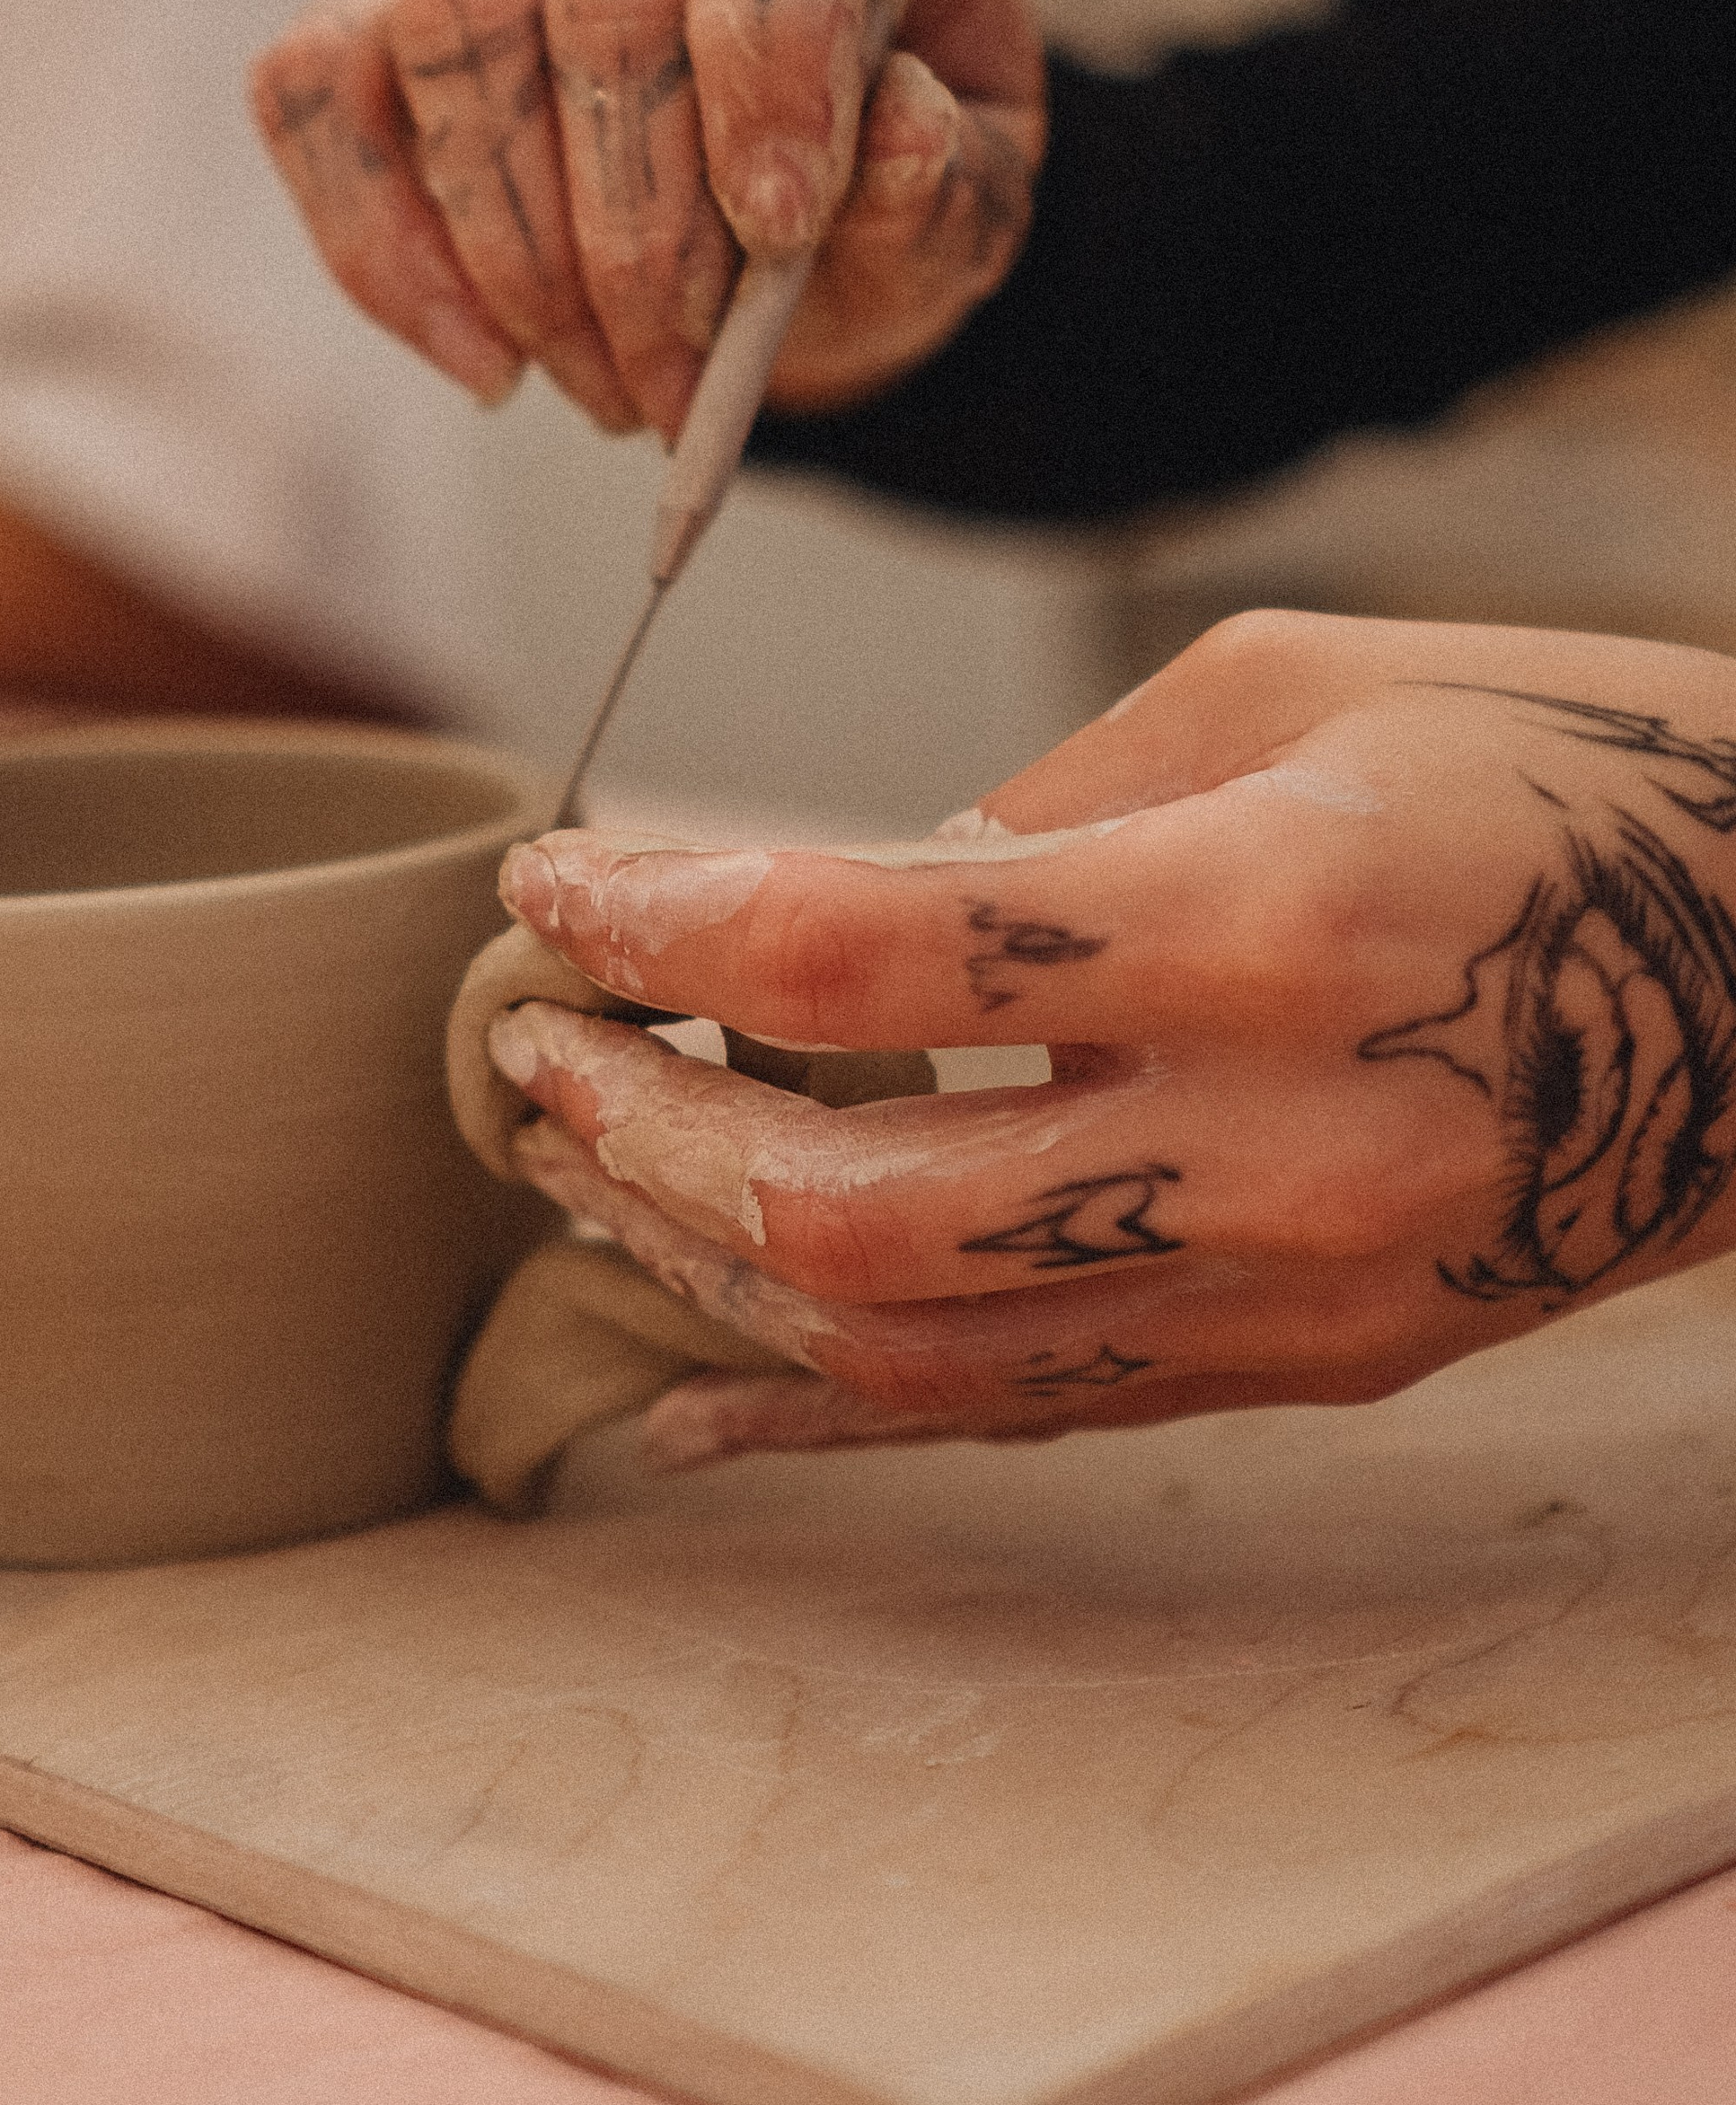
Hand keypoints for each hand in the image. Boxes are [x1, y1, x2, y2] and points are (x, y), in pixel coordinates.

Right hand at [249, 0, 1044, 441]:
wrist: (800, 246)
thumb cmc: (883, 202)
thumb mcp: (969, 211)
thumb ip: (942, 177)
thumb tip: (898, 125)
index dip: (769, 50)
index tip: (781, 227)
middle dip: (635, 235)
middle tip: (676, 389)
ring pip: (450, 25)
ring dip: (515, 253)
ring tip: (597, 387)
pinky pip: (319, 86)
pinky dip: (380, 244)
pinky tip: (480, 358)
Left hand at [480, 611, 1735, 1461]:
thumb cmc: (1569, 772)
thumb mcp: (1304, 685)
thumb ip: (1051, 802)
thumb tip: (846, 900)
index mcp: (1264, 914)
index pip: (860, 946)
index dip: (655, 920)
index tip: (556, 886)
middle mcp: (1274, 1138)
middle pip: (844, 1201)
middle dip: (632, 1129)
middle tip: (536, 1048)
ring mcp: (1298, 1287)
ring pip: (905, 1346)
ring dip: (699, 1263)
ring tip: (588, 1171)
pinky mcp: (1314, 1367)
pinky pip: (1021, 1419)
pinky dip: (831, 1413)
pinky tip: (688, 1398)